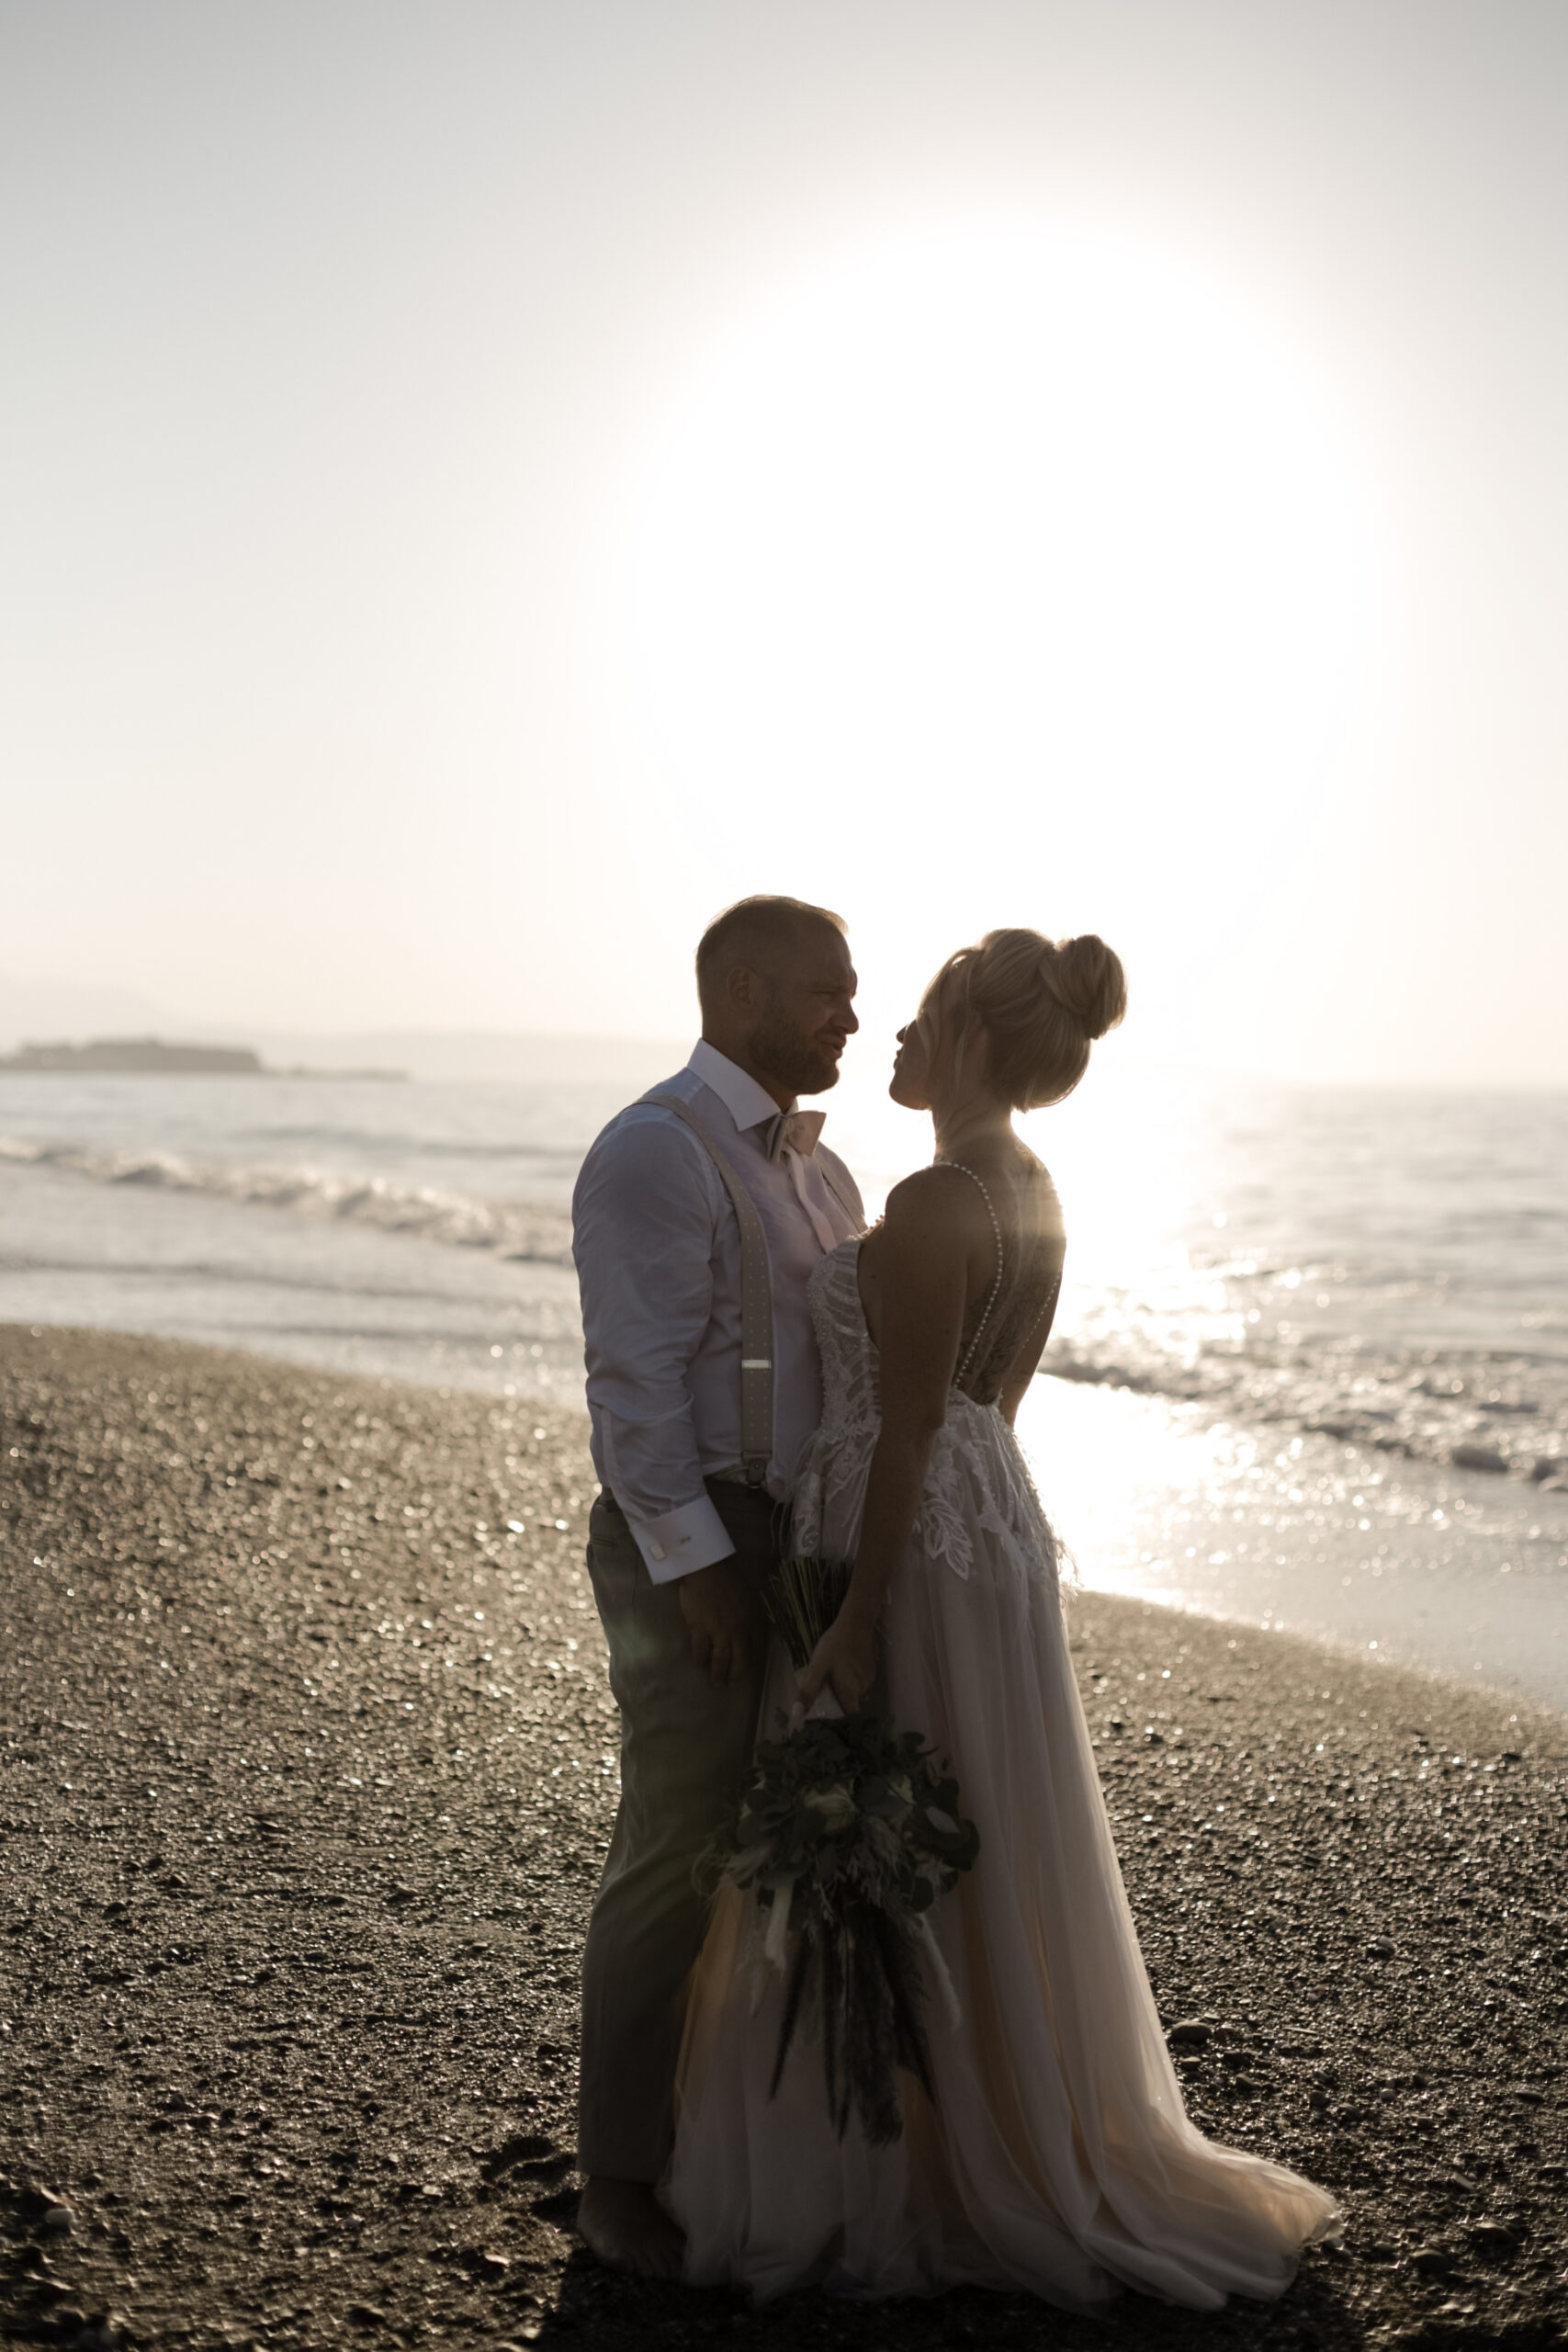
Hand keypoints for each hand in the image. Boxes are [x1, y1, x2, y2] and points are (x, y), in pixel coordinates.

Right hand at [677, 1558, 754, 1685]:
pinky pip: (701, 1651)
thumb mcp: (748, 1596)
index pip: (755, 1649)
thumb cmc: (728, 1577)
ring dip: (718, 1674)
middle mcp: (739, 1630)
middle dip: (735, 1675)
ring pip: (720, 1660)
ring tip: (715, 1683)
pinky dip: (700, 1661)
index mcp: (752, 1620)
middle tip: (730, 1685)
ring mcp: (719, 1631)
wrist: (707, 1567)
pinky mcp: (700, 1629)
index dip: (750, 1662)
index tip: (745, 1670)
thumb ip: (750, 1615)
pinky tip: (699, 1666)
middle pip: (739, 1660)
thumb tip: (748, 1632)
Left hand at [797, 1606, 878, 1715]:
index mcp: (849, 1691)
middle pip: (848, 1703)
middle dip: (835, 1700)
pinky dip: (848, 1678)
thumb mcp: (817, 1667)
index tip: (825, 1718)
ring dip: (841, 1687)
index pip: (847, 1717)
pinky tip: (841, 1666)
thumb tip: (797, 1714)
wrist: (856, 1622)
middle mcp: (862, 1689)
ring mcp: (868, 1679)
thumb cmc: (835, 1645)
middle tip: (821, 1689)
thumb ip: (809, 1691)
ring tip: (830, 1674)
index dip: (837, 1721)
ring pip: (852, 1691)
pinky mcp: (870, 1670)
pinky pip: (857, 1681)